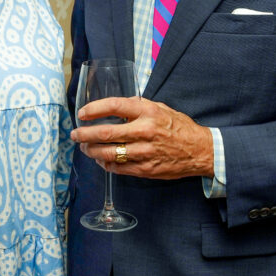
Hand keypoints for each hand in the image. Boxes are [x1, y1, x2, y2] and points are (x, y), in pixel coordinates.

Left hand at [70, 96, 213, 179]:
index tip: (81, 113)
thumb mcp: (159, 108)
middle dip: (85, 134)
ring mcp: (145, 152)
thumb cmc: (177, 127)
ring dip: (91, 151)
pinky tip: (100, 159)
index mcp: (148, 112)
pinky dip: (105, 164)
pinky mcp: (145, 169)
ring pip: (109, 153)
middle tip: (75, 134)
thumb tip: (111, 107)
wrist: (200, 150)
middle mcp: (145, 131)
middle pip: (106, 133)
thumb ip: (136, 106)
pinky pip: (118, 168)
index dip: (94, 109)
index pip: (114, 106)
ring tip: (84, 148)